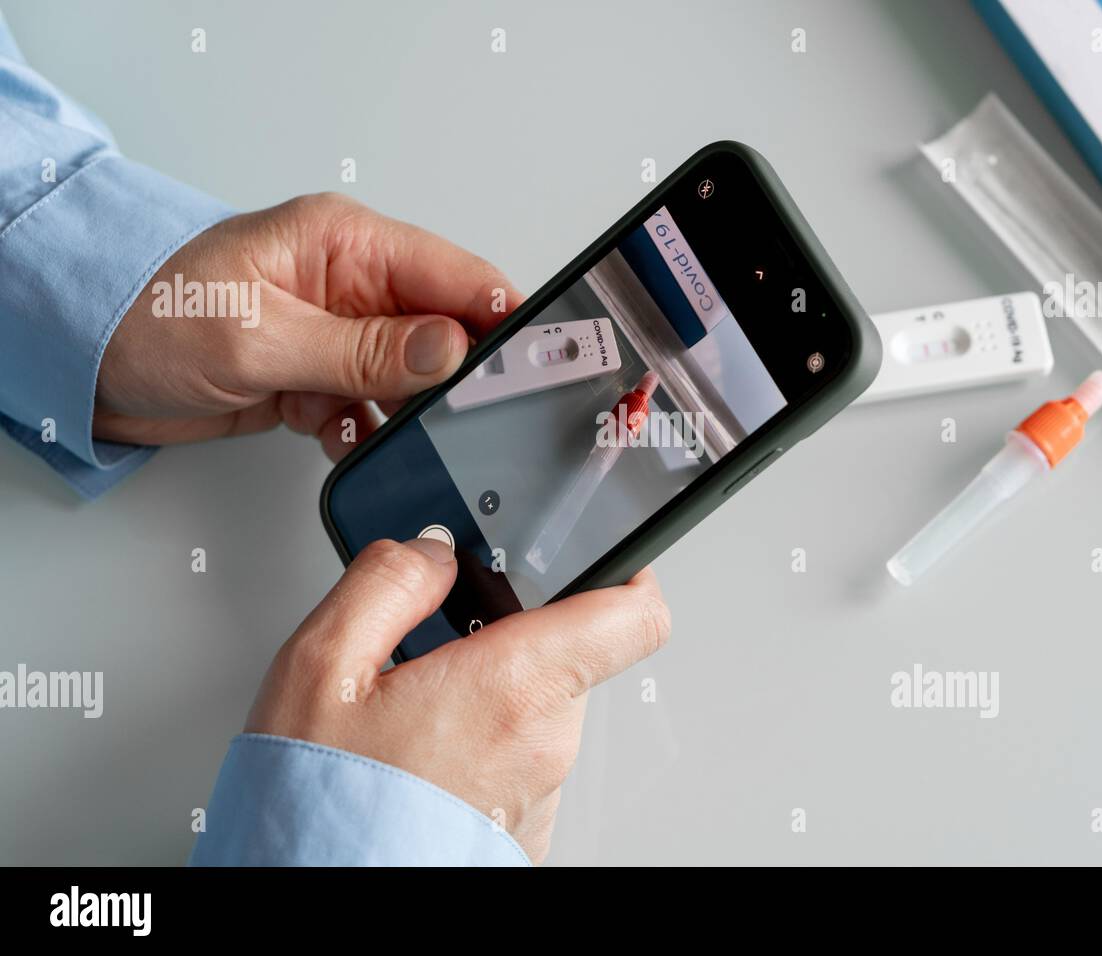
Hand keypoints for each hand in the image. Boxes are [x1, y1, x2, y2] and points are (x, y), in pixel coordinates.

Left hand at [96, 193, 521, 459]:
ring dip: (393, 409)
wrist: (83, 363)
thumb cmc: (148, 315)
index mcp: (346, 243)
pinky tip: (329, 431)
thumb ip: (363, 348)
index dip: (499, 318)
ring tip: (354, 416)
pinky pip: (369, 405)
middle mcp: (351, 283)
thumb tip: (451, 350)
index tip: (531, 363)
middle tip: (441, 413)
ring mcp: (336, 331)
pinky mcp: (318, 373)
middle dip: (446, 378)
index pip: (455, 274)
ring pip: (408, 378)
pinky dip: (357, 428)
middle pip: (442, 331)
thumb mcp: (261, 336)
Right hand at [244, 537, 671, 862]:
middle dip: (512, 629)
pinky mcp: (521, 828)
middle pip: (568, 652)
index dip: (625, 569)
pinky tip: (419, 745)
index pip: (632, 614)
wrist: (325, 906)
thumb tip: (430, 551)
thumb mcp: (321, 669)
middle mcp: (545, 743)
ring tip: (412, 697)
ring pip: (539, 707)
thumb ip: (386, 584)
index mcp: (514, 687)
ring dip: (491, 686)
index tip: (598, 550)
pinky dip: (482, 738)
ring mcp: (539, 792)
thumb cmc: (323, 809)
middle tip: (442, 627)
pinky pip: (519, 759)